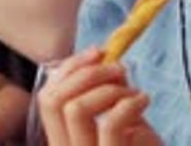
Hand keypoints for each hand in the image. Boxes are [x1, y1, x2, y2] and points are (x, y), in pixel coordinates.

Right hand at [39, 47, 161, 145]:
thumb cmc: (140, 143)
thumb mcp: (117, 113)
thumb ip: (104, 88)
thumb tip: (103, 57)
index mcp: (62, 139)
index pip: (47, 98)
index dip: (69, 68)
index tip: (98, 53)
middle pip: (55, 100)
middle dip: (89, 72)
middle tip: (120, 68)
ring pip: (76, 109)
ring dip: (109, 89)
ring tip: (134, 93)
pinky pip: (110, 124)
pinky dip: (129, 102)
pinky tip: (144, 100)